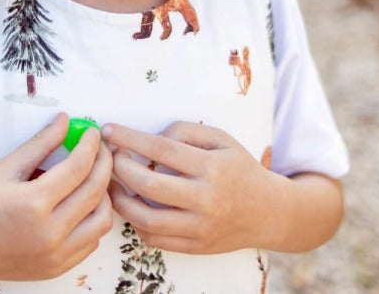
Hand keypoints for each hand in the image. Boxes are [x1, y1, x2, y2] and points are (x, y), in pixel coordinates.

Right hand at [0, 113, 113, 281]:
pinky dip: (94, 219)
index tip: (92, 132)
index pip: (78, 167)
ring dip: (105, 194)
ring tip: (95, 177)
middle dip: (105, 164)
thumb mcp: (7, 167)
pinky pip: (92, 241)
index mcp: (34, 203)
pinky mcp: (58, 268)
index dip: (90, 145)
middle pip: (95, 191)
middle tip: (101, 149)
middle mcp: (50, 233)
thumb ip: (40, 143)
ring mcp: (56, 255)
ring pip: (102, 220)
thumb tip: (65, 121)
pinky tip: (84, 203)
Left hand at [102, 121, 276, 254]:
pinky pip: (155, 240)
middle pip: (148, 185)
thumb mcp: (220, 138)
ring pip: (147, 219)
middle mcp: (206, 199)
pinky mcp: (196, 247)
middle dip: (119, 168)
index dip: (129, 138)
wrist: (270, 212)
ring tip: (112, 184)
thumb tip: (151, 139)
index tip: (108, 130)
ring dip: (120, 200)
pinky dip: (136, 223)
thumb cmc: (239, 168)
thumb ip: (185, 131)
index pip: (160, 149)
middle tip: (110, 157)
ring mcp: (200, 227)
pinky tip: (131, 206)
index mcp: (212, 167)